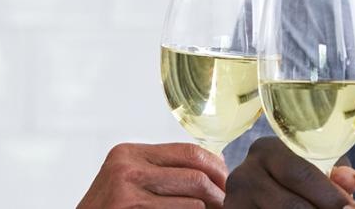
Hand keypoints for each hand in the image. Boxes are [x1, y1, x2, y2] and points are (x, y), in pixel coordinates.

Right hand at [77, 142, 227, 207]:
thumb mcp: (128, 181)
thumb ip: (161, 171)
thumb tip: (215, 166)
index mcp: (128, 153)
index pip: (189, 151)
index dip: (216, 167)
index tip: (227, 181)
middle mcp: (127, 167)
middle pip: (195, 174)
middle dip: (219, 191)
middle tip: (227, 203)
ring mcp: (127, 191)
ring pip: (193, 200)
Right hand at [223, 136, 354, 207]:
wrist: (261, 192)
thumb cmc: (297, 183)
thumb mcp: (316, 171)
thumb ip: (335, 174)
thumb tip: (349, 180)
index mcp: (266, 150)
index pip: (301, 174)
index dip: (330, 196)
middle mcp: (243, 175)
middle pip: (291, 205)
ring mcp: (234, 202)